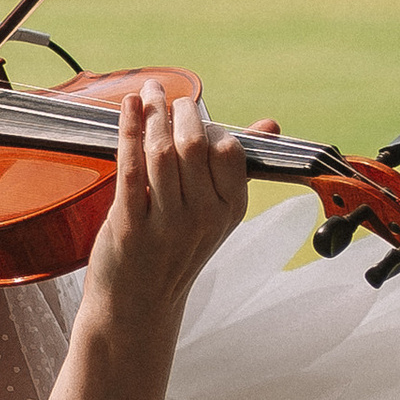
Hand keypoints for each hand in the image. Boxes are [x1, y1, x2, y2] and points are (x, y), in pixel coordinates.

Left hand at [81, 79, 269, 335]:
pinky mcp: (130, 225)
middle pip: (194, 144)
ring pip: (162, 151)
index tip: (193, 115)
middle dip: (180, 110)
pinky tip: (128, 105)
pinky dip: (127, 129)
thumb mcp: (215, 215)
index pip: (229, 149)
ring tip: (147, 93)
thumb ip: (236, 168)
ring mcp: (167, 223)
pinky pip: (131, 166)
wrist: (138, 306)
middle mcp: (203, 217)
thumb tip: (271, 125)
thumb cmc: (173, 254)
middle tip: (168, 96)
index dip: (209, 125)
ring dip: (152, 113)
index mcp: (230, 210)